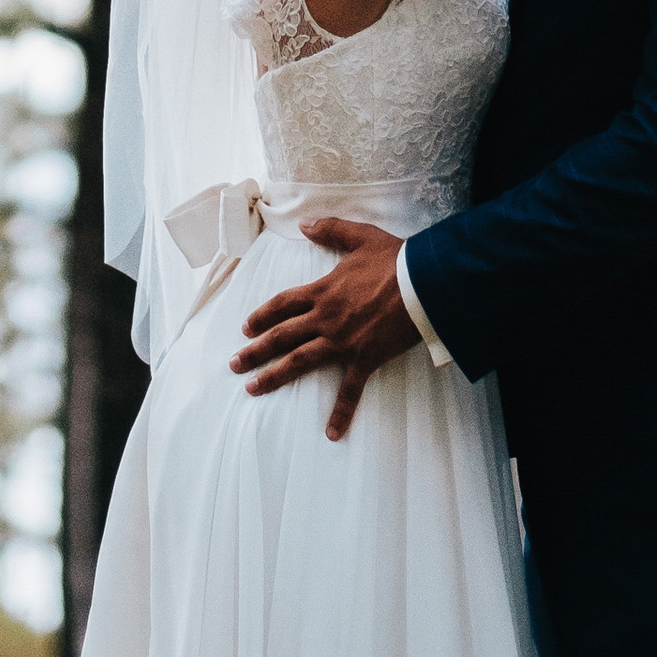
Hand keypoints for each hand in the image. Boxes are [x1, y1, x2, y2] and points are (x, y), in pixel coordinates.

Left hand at [229, 218, 417, 440]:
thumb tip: (304, 224)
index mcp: (323, 290)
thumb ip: (330, 230)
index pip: (283, 304)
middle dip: (256, 350)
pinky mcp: (364, 358)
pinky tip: (332, 433)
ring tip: (253, 389)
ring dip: (275, 376)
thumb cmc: (394, 259)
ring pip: (301, 361)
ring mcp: (343, 341)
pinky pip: (349, 390)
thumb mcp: (360, 236)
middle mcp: (326, 317)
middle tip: (234, 364)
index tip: (246, 328)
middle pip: (283, 335)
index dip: (263, 315)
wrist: (422, 283)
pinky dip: (341, 412)